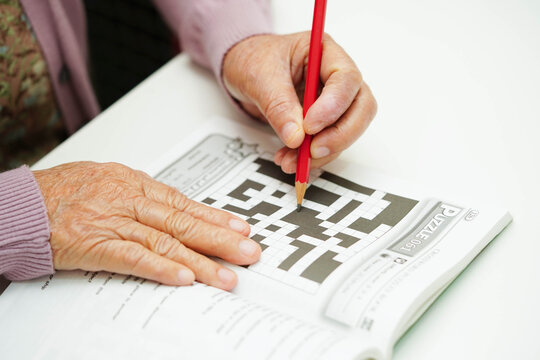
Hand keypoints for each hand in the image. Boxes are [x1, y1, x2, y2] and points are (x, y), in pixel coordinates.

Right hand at [33, 162, 260, 289]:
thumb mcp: (107, 181)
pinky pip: (132, 257)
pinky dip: (161, 267)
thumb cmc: (61, 192)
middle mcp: (128, 199)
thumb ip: (141, 196)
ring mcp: (112, 221)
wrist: (18, 204)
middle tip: (249, 251)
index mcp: (133, 183)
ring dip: (200, 260)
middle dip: (220, 239)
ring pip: (165, 240)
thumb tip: (174, 209)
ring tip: (227, 275)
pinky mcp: (93, 244)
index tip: (240, 228)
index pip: (183, 202)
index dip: (214, 216)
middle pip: (182, 220)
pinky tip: (184, 278)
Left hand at [222, 32, 376, 172]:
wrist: (241, 70)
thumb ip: (278, 105)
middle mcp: (335, 76)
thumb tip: (295, 136)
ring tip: (291, 160)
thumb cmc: (253, 59)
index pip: (346, 78)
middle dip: (340, 134)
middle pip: (360, 107)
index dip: (333, 106)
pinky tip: (290, 159)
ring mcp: (333, 100)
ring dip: (323, 151)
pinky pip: (328, 143)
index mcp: (325, 52)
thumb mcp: (259, 77)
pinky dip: (311, 157)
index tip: (310, 127)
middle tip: (313, 150)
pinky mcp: (323, 122)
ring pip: (348, 130)